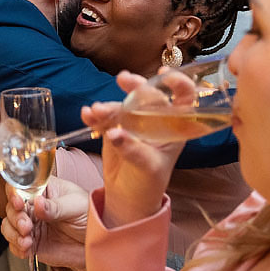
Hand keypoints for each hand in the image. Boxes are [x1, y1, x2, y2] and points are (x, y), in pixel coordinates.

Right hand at [1, 177, 89, 270]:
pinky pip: (16, 245)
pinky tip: (26, 249)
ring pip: (9, 226)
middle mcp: (34, 206)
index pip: (22, 187)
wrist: (97, 243)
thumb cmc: (90, 216)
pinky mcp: (32, 243)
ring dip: (13, 234)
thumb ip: (56, 206)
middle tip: (27, 226)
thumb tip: (38, 203)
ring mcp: (32, 225)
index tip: (19, 202)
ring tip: (27, 240)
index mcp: (44, 190)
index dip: (15, 193)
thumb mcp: (76, 206)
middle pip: (12, 208)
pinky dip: (17, 248)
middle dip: (16, 218)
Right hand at [85, 70, 182, 225]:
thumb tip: (115, 133)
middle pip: (148, 95)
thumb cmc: (148, 182)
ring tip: (96, 111)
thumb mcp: (147, 168)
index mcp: (173, 126)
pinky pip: (104, 117)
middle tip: (123, 79)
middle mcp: (154, 120)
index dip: (178, 83)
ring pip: (122, 105)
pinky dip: (95, 115)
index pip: (183, 98)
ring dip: (108, 105)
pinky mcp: (114, 128)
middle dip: (136, 85)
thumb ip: (133, 149)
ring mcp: (133, 122)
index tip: (165, 74)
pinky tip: (87, 115)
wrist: (127, 196)